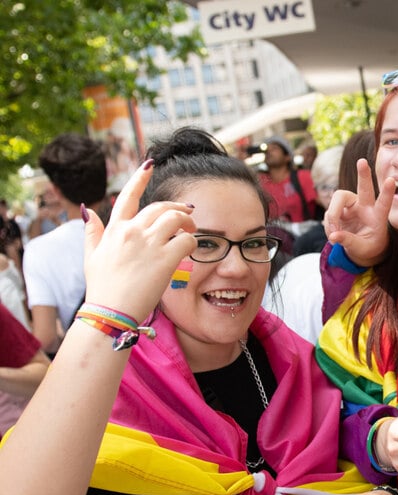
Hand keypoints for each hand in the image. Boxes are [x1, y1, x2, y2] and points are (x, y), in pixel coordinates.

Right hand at [83, 160, 196, 322]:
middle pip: (160, 207)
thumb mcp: (91, 257)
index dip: (139, 178)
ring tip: (192, 230)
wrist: (110, 312)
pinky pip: (187, 240)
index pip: (128, 197)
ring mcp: (149, 244)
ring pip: (177, 218)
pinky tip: (191, 249)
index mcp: (114, 230)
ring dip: (188, 221)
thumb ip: (92, 232)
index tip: (149, 164)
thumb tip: (87, 210)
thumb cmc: (102, 288)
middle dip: (176, 207)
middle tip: (187, 214)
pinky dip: (193, 242)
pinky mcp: (165, 258)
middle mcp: (132, 232)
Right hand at [323, 159, 393, 266]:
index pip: (384, 204)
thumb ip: (348, 242)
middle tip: (362, 161)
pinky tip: (334, 234)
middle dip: (363, 174)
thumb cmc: (368, 246)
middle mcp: (365, 206)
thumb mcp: (361, 249)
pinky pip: (329, 213)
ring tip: (333, 235)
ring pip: (337, 199)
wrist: (361, 246)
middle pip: (364, 187)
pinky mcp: (339, 208)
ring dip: (332, 217)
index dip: (387, 193)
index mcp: (378, 217)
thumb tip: (334, 236)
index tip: (391, 180)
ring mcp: (352, 205)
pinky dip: (328, 225)